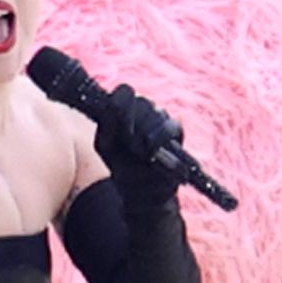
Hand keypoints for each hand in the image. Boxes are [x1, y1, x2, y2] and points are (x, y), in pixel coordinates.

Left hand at [94, 84, 185, 205]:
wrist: (140, 191)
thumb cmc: (121, 165)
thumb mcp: (105, 145)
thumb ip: (107, 124)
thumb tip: (116, 106)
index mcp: (124, 108)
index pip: (124, 91)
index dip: (120, 104)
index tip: (116, 123)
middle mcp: (144, 109)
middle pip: (140, 101)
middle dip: (130, 123)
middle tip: (126, 143)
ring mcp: (161, 118)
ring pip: (154, 112)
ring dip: (143, 133)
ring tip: (138, 152)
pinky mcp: (176, 131)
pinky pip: (170, 126)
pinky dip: (158, 139)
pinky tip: (150, 152)